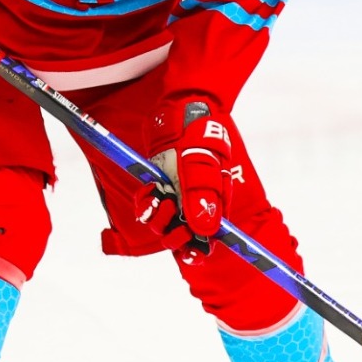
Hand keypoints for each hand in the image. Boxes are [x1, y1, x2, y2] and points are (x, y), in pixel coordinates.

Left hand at [144, 98, 235, 253]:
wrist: (179, 108)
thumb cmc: (198, 132)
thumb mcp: (202, 161)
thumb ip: (202, 194)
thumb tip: (206, 230)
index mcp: (216, 202)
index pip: (212, 239)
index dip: (200, 251)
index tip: (190, 253)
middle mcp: (197, 204)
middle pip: (186, 238)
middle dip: (175, 236)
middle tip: (170, 217)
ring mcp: (177, 197)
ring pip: (165, 226)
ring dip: (158, 220)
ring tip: (158, 199)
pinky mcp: (159, 188)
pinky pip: (149, 209)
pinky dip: (146, 205)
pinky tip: (149, 191)